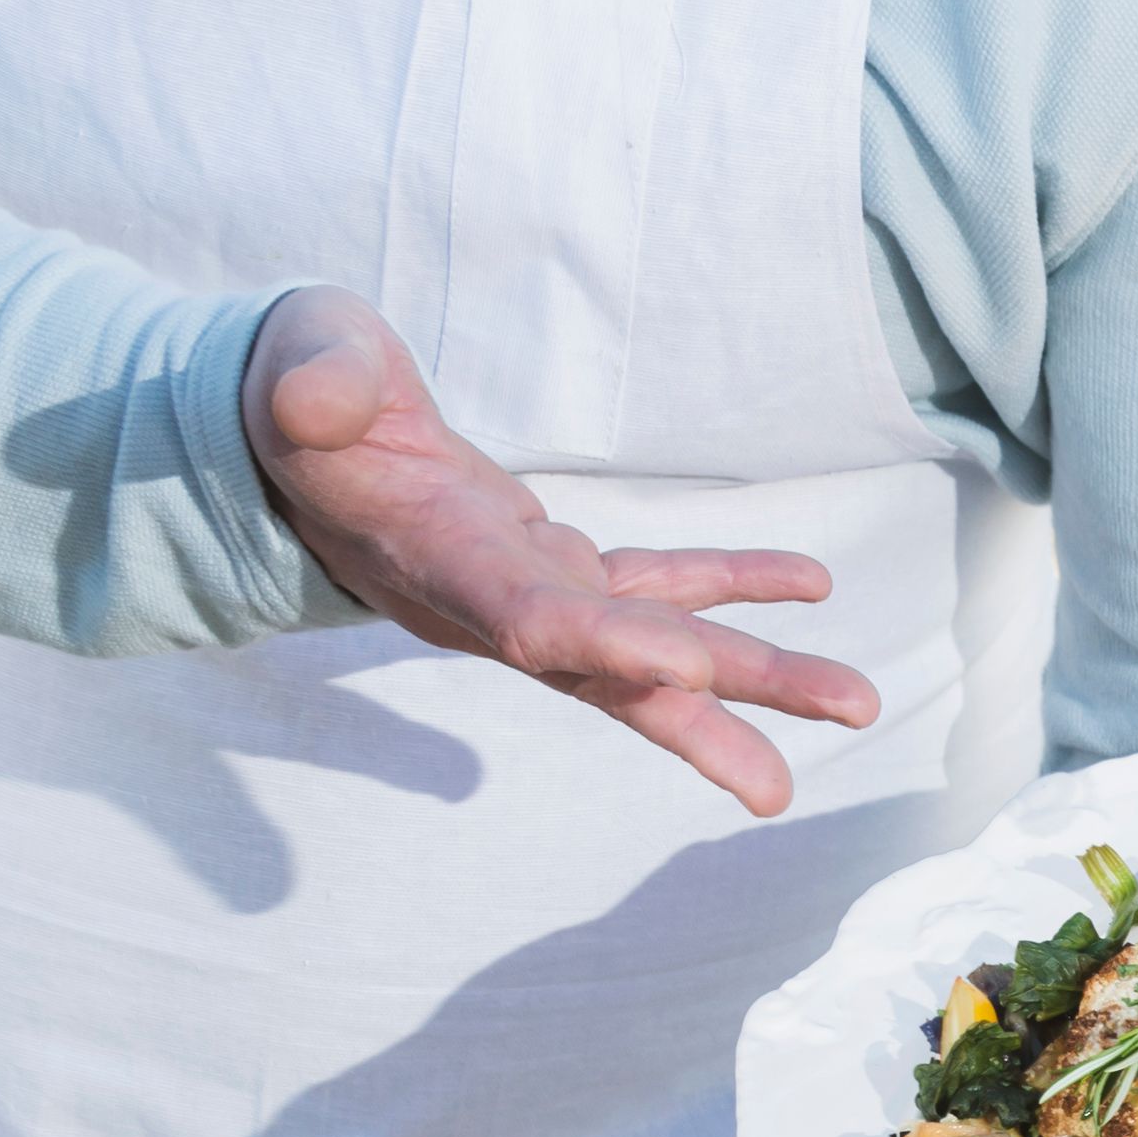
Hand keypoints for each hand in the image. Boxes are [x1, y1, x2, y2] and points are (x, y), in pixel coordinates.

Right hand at [246, 288, 878, 813]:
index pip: (528, 620)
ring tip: (853, 707)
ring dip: (751, 674)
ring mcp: (526, 588)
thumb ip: (310, 386)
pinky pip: (654, 582)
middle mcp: (488, 600)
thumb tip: (312, 400)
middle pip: (614, 671)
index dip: (608, 647)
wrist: (284, 427)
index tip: (693, 667)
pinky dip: (731, 582)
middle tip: (804, 770)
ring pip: (650, 648)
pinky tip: (810, 584)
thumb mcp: (292, 366)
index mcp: (431, 560)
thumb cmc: (289, 384)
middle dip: (712, 711)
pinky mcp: (551, 559)